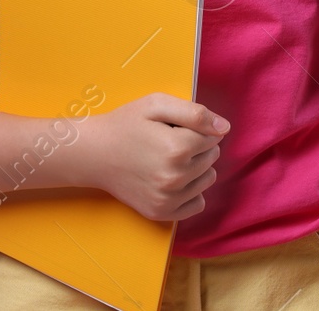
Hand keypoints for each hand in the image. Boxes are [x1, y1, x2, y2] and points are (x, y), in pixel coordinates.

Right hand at [86, 93, 227, 221]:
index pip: (213, 137)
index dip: (198, 128)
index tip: (176, 127)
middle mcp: (175, 178)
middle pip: (212, 157)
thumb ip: (195, 113)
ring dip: (197, 168)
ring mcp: (167, 199)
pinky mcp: (160, 213)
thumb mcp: (157, 104)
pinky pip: (197, 204)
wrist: (93, 154)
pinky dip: (191, 191)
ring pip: (208, 179)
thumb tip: (224, 129)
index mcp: (177, 148)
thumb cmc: (126, 124)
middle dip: (198, 146)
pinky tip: (173, 179)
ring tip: (170, 159)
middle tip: (170, 141)